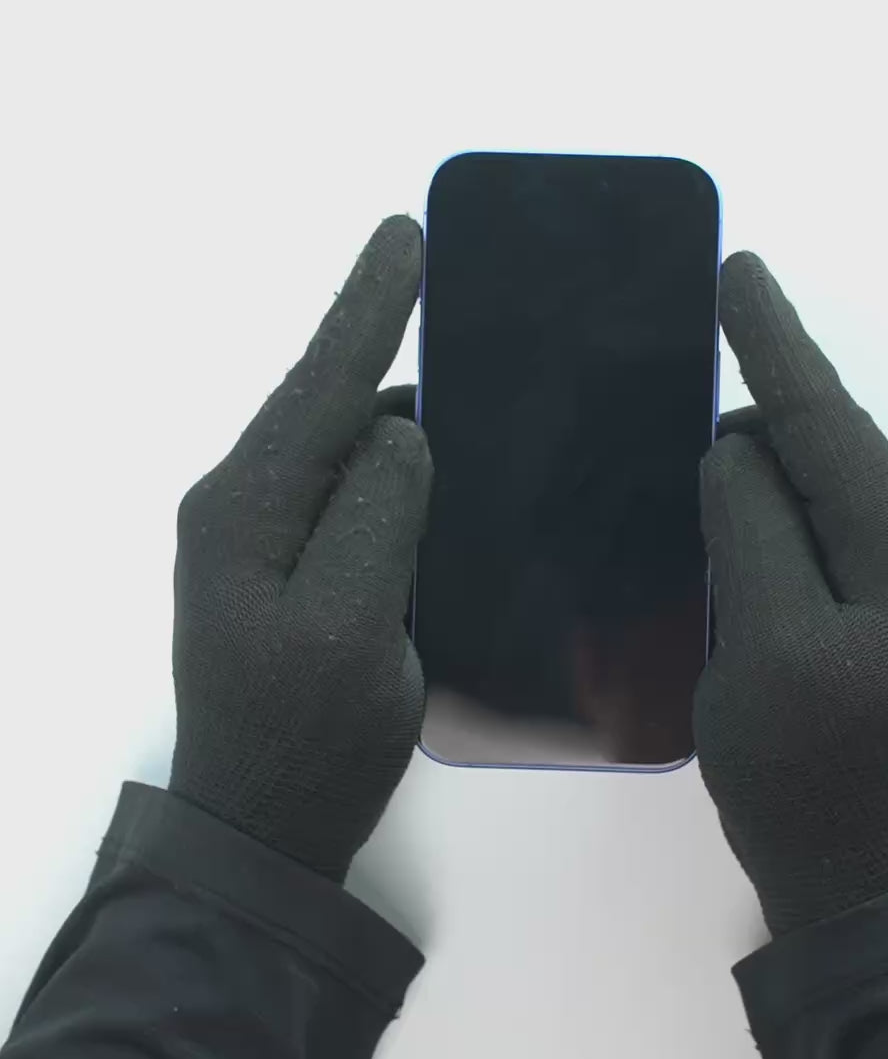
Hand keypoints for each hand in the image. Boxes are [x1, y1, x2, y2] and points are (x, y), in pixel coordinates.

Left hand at [169, 215, 431, 881]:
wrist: (264, 823)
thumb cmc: (305, 735)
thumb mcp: (346, 627)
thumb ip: (375, 515)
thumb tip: (401, 432)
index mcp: (245, 507)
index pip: (317, 384)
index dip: (366, 306)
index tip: (404, 235)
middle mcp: (244, 505)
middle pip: (325, 402)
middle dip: (385, 342)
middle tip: (456, 288)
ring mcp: (263, 538)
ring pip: (342, 446)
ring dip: (396, 409)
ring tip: (472, 372)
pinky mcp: (292, 569)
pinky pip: (351, 491)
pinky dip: (396, 467)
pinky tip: (445, 461)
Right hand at [694, 253, 887, 934]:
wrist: (850, 871)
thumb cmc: (808, 769)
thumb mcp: (771, 644)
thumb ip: (753, 529)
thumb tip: (734, 452)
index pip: (825, 417)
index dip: (775, 341)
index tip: (736, 269)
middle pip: (823, 437)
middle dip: (762, 385)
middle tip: (686, 336)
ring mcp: (885, 578)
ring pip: (810, 478)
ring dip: (752, 449)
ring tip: (678, 420)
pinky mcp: (854, 607)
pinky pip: (801, 524)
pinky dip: (755, 501)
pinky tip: (709, 495)